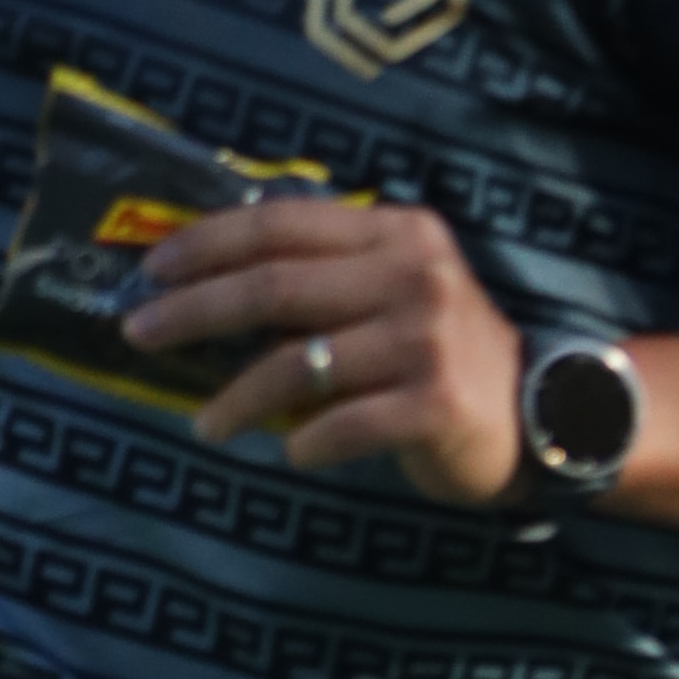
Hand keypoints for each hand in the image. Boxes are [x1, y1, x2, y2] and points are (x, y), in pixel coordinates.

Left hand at [119, 194, 530, 503]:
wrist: (540, 414)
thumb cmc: (444, 356)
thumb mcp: (396, 291)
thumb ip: (327, 277)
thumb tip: (214, 288)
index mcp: (395, 233)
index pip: (281, 223)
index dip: (207, 243)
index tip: (151, 270)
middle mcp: (411, 274)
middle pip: (275, 286)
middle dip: (194, 312)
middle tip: (138, 334)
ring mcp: (424, 338)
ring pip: (297, 364)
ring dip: (236, 399)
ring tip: (205, 425)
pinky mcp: (434, 403)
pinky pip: (342, 425)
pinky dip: (305, 444)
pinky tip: (291, 454)